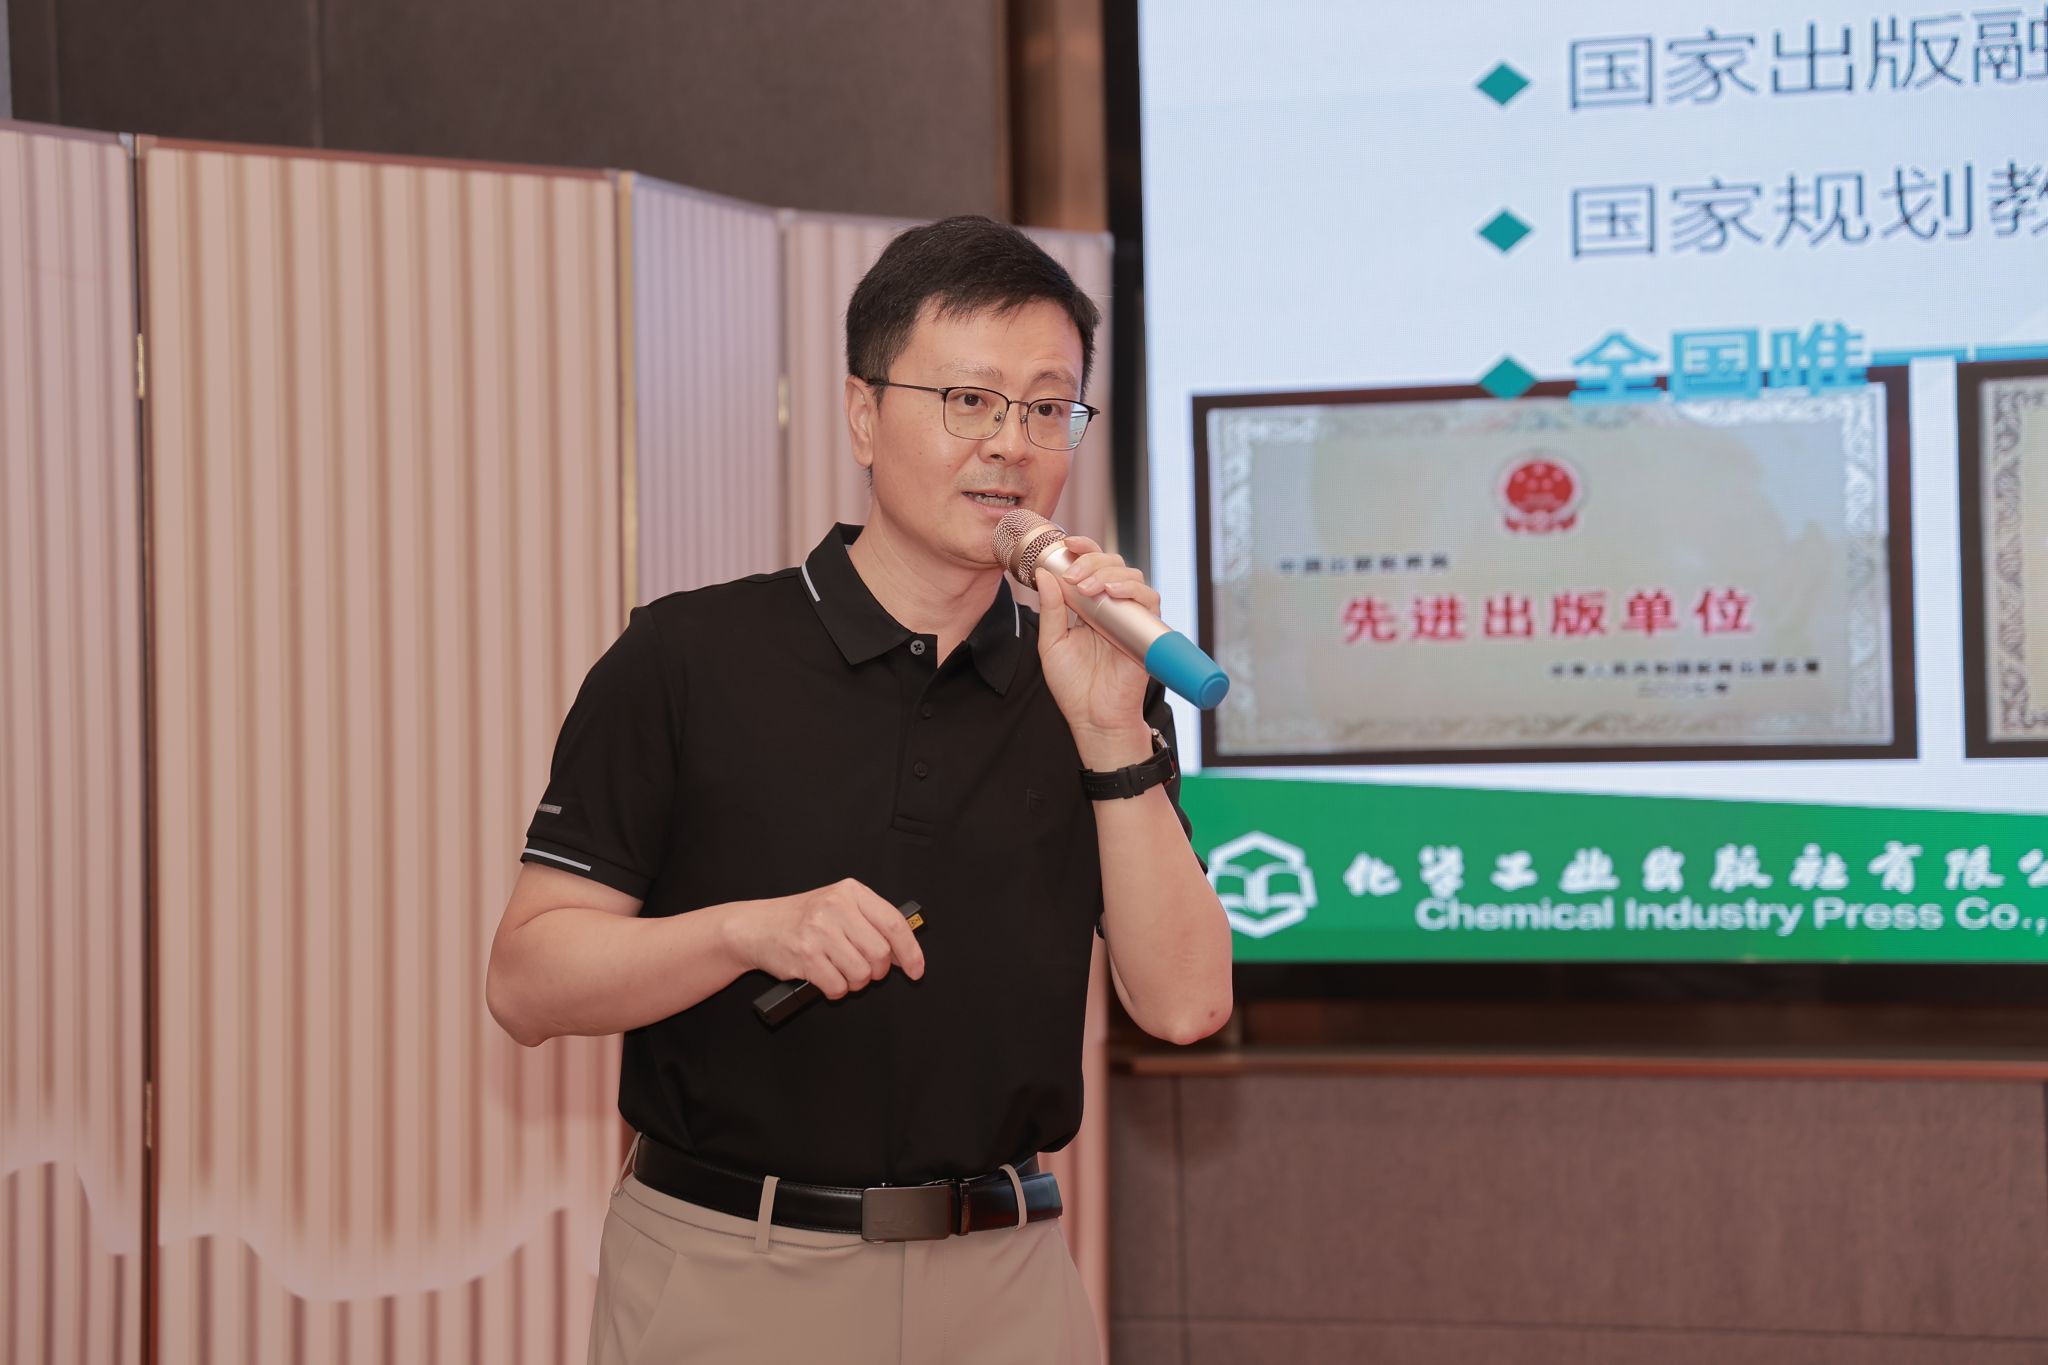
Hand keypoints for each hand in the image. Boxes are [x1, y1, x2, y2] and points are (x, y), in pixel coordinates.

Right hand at [729, 878, 925, 998]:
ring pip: (861, 973)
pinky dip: (835, 990)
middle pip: (880, 953)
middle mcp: (836, 907)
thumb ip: (871, 924)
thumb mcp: (839, 908)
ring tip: (839, 970)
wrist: (756, 927)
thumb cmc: (802, 919)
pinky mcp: (805, 955)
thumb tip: (904, 954)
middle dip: (875, 970)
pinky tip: (825, 977)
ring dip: (854, 982)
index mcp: (850, 892)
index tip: (917, 969)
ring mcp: (819, 931)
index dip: (911, 951)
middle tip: (863, 968)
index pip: (894, 923)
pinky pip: (837, 986)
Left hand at [1034, 537, 1158, 758]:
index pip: (1091, 567)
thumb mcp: (1051, 643)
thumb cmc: (1073, 686)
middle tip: (1073, 574)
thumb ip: (1051, 609)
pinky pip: (1148, 599)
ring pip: (1131, 576)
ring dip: (1107, 573)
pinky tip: (1112, 593)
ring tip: (1086, 586)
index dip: (1083, 549)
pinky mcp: (1146, 631)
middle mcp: (1112, 607)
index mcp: (1089, 607)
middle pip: (1112, 564)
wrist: (1093, 718)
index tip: (1067, 544)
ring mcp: (1130, 617)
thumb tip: (1045, 574)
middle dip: (1092, 560)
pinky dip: (1132, 589)